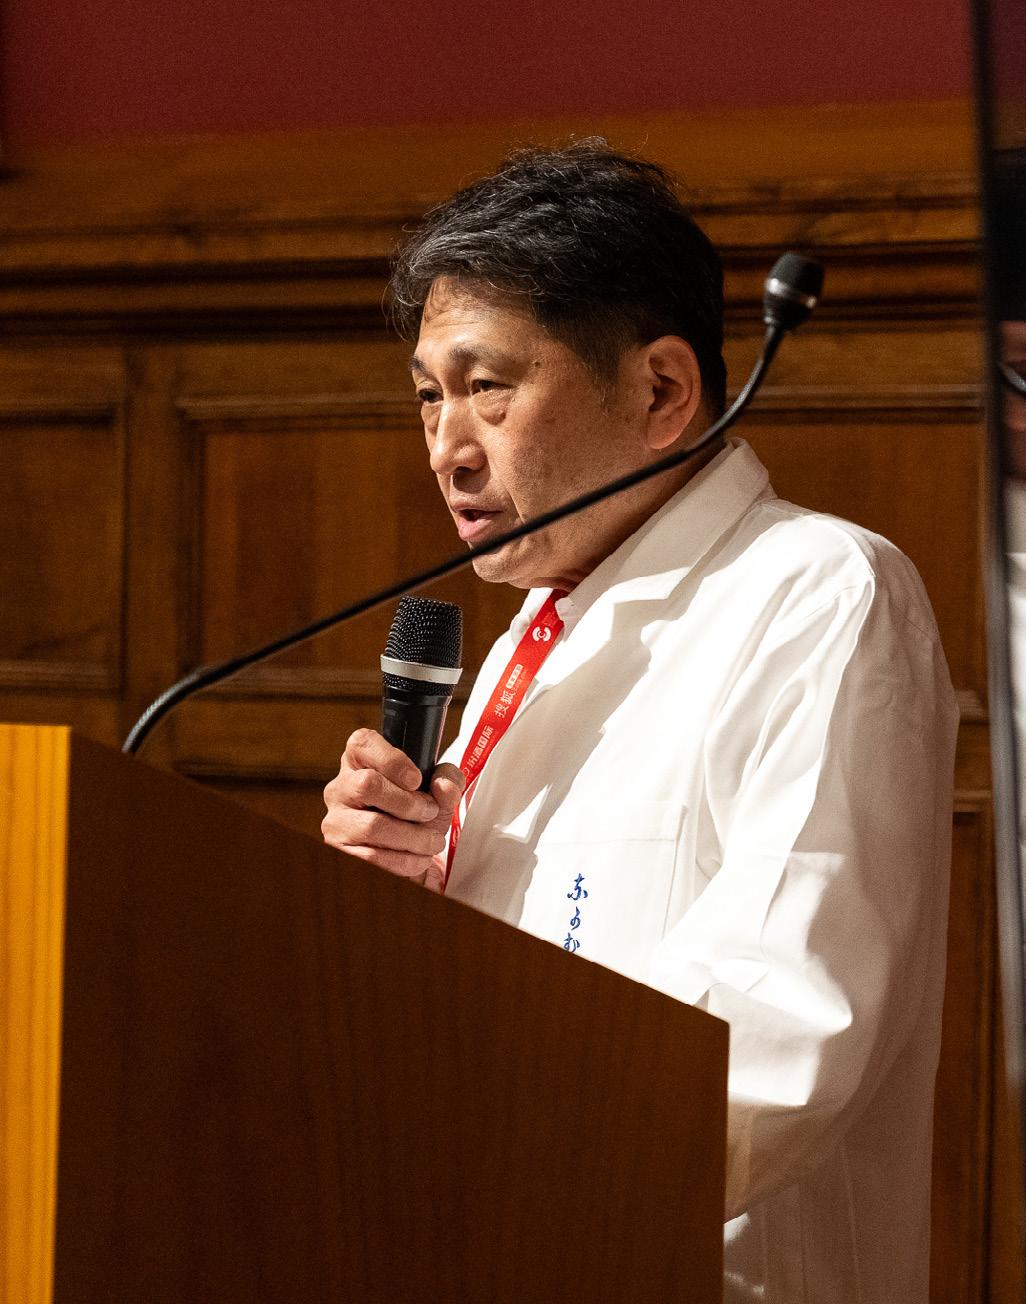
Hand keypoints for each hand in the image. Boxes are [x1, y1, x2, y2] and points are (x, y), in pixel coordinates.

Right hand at [321, 728, 464, 891]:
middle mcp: (342, 785)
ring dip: (412, 837)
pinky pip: (371, 856)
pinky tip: (417, 858)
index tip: (417, 780)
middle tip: (430, 812)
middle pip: (367, 784)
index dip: (392, 760)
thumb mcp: (439, 790)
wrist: (411, 852)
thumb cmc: (418, 811)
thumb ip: (448, 779)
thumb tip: (443, 786)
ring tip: (431, 841)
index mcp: (362, 759)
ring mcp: (336, 817)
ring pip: (372, 825)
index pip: (362, 742)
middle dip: (408, 803)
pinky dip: (403, 860)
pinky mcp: (339, 848)